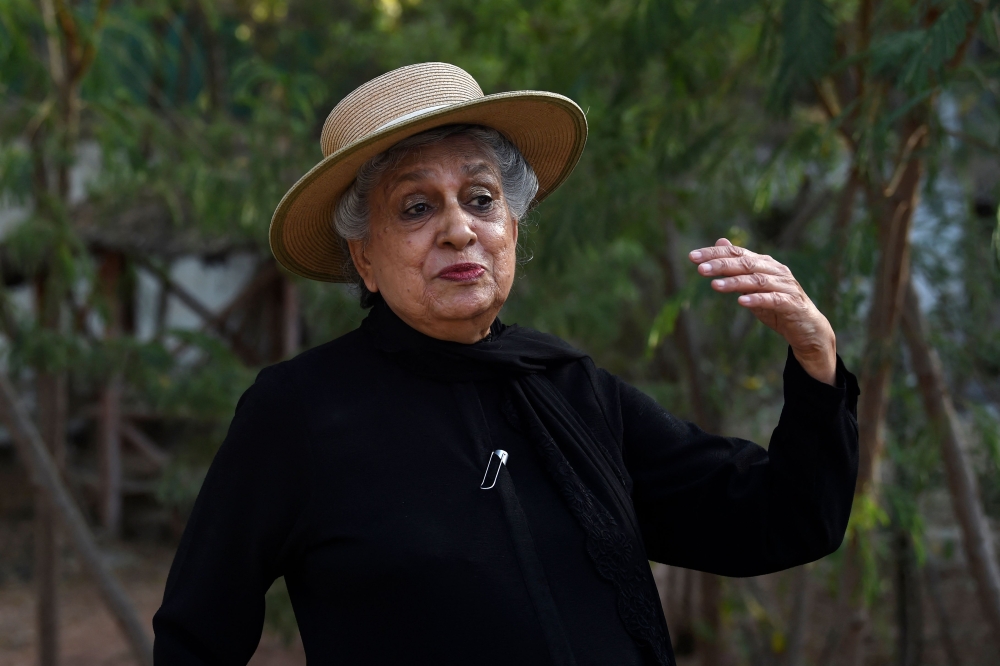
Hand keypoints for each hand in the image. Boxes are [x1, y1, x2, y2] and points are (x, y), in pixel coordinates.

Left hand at [688, 238, 836, 384]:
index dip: (714, 253)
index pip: (736, 253)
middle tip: (700, 269)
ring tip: (715, 286)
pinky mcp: (792, 304)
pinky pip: (773, 300)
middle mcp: (776, 270)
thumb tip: (720, 241)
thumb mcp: (753, 285)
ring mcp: (785, 286)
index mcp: (764, 263)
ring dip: (735, 282)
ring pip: (757, 280)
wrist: (807, 328)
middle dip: (721, 265)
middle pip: (745, 263)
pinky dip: (757, 300)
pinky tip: (741, 301)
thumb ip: (737, 265)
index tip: (692, 257)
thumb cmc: (777, 305)